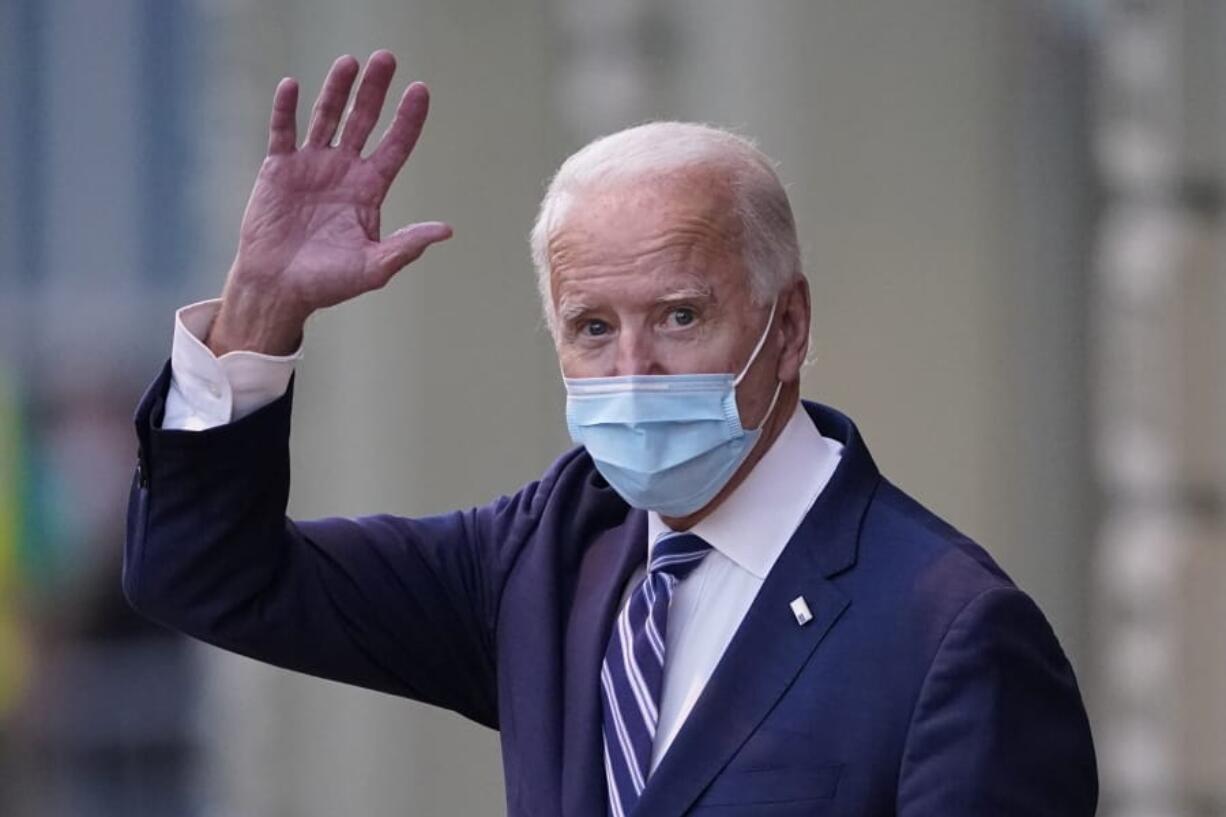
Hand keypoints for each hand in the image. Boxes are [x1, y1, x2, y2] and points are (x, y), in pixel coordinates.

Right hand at [208, 51, 451, 355]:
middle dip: (375, 90)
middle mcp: (344, 170)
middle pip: (363, 120)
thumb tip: (446, 230)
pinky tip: (293, 86)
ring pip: (326, 117)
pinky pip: (283, 131)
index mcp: (369, 190)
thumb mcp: (374, 268)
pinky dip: (286, 109)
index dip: (408, 119)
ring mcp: (311, 166)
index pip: (395, 145)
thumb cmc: (328, 283)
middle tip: (386, 58)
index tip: (420, 90)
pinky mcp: (278, 169)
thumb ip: (407, 246)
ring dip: (337, 89)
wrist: (278, 289)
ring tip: (349, 62)